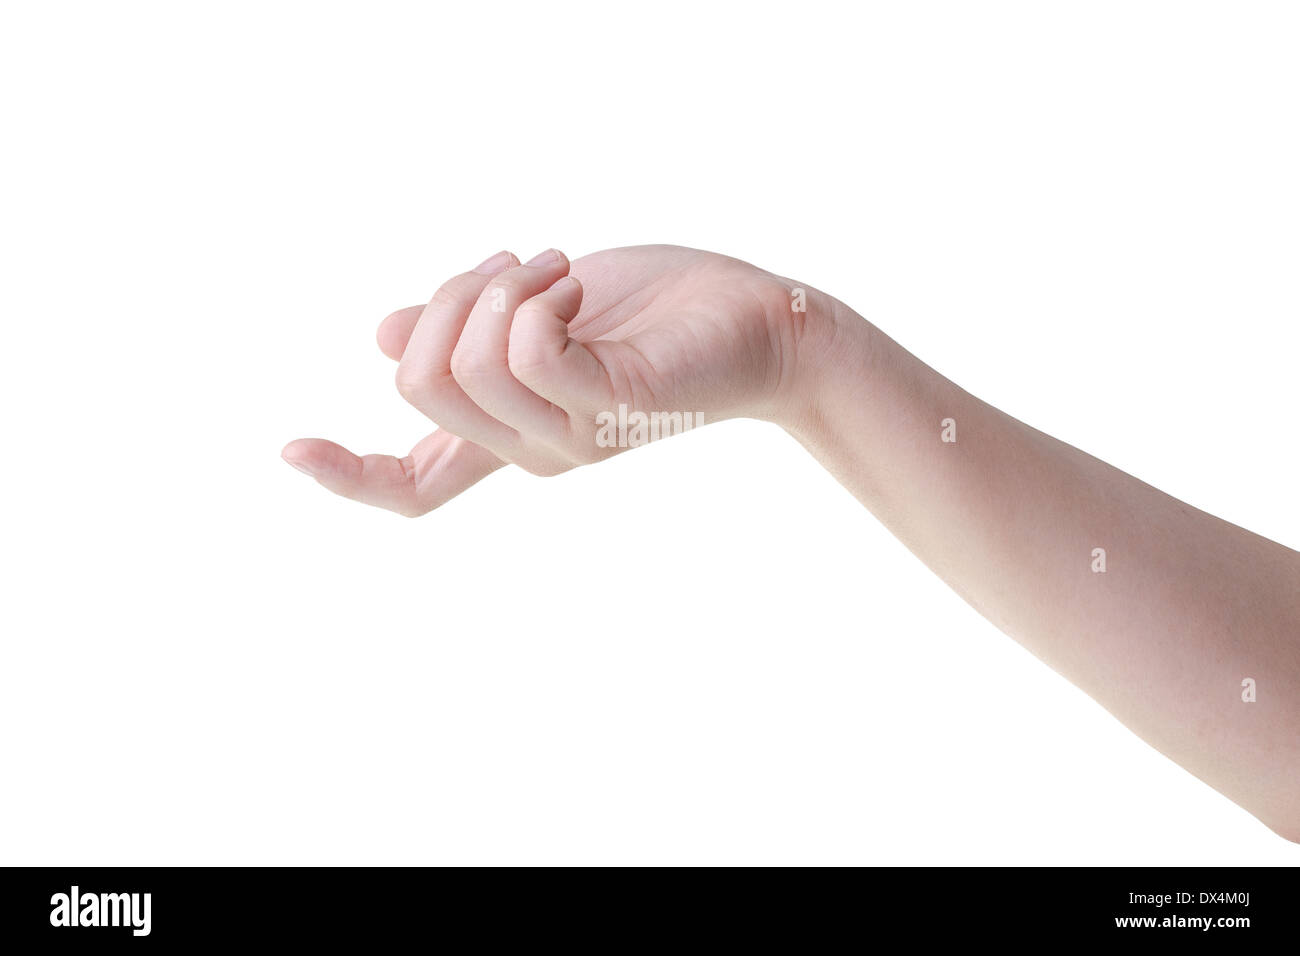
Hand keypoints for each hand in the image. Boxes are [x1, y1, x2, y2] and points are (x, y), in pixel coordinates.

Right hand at [282, 245, 827, 515]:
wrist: (761, 321)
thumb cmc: (657, 312)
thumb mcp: (543, 313)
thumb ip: (468, 334)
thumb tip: (381, 337)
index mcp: (508, 433)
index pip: (414, 487)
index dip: (347, 477)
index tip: (289, 448)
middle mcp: (533, 450)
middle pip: (420, 386)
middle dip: (445, 299)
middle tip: (518, 265)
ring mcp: (576, 437)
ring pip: (470, 367)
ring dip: (498, 289)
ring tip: (558, 268)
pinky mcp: (619, 406)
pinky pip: (533, 357)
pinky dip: (533, 301)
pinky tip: (572, 284)